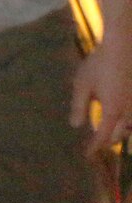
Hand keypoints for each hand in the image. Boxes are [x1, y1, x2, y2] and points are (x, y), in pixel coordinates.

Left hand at [72, 35, 131, 155]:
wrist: (123, 47)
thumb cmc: (99, 64)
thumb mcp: (83, 84)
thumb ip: (79, 106)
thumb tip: (75, 126)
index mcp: (113, 111)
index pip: (103, 136)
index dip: (95, 147)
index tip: (87, 155)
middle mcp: (129, 111)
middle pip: (119, 134)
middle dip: (107, 141)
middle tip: (97, 143)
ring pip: (130, 126)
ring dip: (119, 131)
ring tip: (109, 131)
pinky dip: (126, 120)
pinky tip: (119, 116)